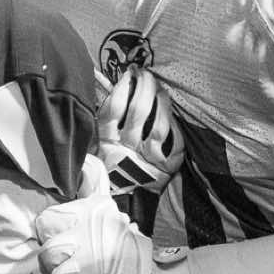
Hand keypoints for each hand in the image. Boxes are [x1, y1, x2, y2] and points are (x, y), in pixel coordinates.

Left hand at [34, 188, 158, 273]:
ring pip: (50, 251)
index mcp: (101, 207)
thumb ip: (92, 218)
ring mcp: (91, 241)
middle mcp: (95, 218)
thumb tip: (67, 211)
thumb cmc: (133, 263)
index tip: (67, 243)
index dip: (56, 230)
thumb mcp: (115, 229)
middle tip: (67, 259)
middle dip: (52, 245)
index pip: (56, 211)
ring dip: (58, 267)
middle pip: (47, 225)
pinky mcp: (87, 266)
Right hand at [96, 68, 184, 196]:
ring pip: (157, 124)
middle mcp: (127, 148)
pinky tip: (172, 113)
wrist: (126, 200)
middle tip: (147, 75)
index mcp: (106, 141)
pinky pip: (174, 141)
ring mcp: (148, 158)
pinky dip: (174, 125)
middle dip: (145, 86)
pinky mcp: (167, 165)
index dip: (125, 86)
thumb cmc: (112, 164)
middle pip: (138, 110)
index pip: (115, 107)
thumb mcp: (99, 145)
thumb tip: (113, 87)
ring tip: (160, 90)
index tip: (131, 73)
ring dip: (161, 102)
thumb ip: (104, 122)